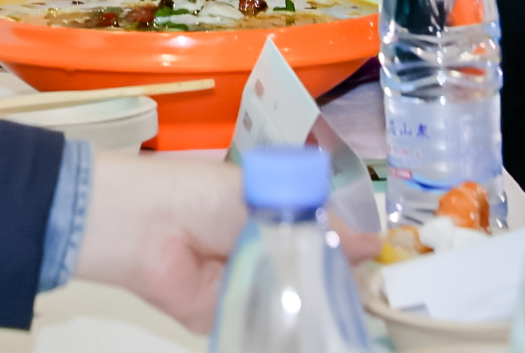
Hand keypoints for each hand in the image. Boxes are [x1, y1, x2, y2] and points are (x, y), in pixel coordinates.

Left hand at [74, 152, 363, 330]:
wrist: (145, 225)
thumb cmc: (198, 195)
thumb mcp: (264, 198)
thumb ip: (314, 224)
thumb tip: (369, 243)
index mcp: (267, 218)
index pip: (317, 240)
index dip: (345, 253)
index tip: (379, 265)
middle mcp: (260, 253)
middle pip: (310, 277)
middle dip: (336, 288)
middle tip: (369, 298)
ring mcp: (246, 287)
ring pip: (292, 305)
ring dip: (314, 310)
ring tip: (348, 318)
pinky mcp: (228, 317)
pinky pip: (263, 325)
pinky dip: (284, 328)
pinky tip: (313, 330)